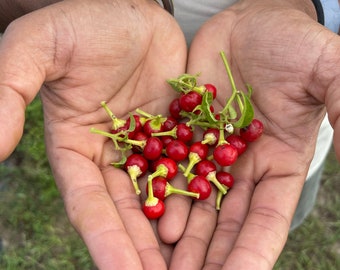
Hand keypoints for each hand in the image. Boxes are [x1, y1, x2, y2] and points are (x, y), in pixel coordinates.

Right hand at [0, 0, 186, 268]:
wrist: (130, 7)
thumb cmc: (84, 22)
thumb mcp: (38, 49)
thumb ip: (9, 92)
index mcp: (77, 149)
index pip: (90, 204)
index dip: (105, 240)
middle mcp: (113, 156)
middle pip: (129, 212)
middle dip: (144, 251)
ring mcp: (149, 147)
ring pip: (162, 198)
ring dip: (175, 235)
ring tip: (194, 268)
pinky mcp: (179, 133)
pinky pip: (191, 169)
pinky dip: (200, 197)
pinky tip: (215, 224)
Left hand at [169, 0, 339, 268]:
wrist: (247, 21)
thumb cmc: (290, 41)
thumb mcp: (326, 69)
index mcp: (279, 163)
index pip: (265, 220)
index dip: (251, 252)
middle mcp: (242, 168)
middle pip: (225, 224)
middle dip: (208, 257)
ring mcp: (210, 153)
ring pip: (194, 205)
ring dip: (181, 236)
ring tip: (162, 263)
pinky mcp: (183, 136)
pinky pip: (170, 172)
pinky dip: (160, 197)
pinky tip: (148, 219)